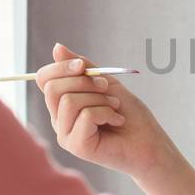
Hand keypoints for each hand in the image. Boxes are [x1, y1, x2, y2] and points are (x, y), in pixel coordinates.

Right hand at [35, 42, 171, 177]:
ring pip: (68, 101)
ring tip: (114, 107)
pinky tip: (117, 121)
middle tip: (106, 88)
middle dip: (84, 81)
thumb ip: (82, 67)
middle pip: (52, 88)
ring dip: (99, 99)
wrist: (149, 141)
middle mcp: (59, 120)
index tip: (84, 66)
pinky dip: (106, 113)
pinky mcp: (76, 146)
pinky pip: (85, 115)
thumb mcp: (105, 82)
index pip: (44, 79)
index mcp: (62, 104)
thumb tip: (57, 47)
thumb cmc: (129, 114)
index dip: (61, 67)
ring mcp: (65, 135)